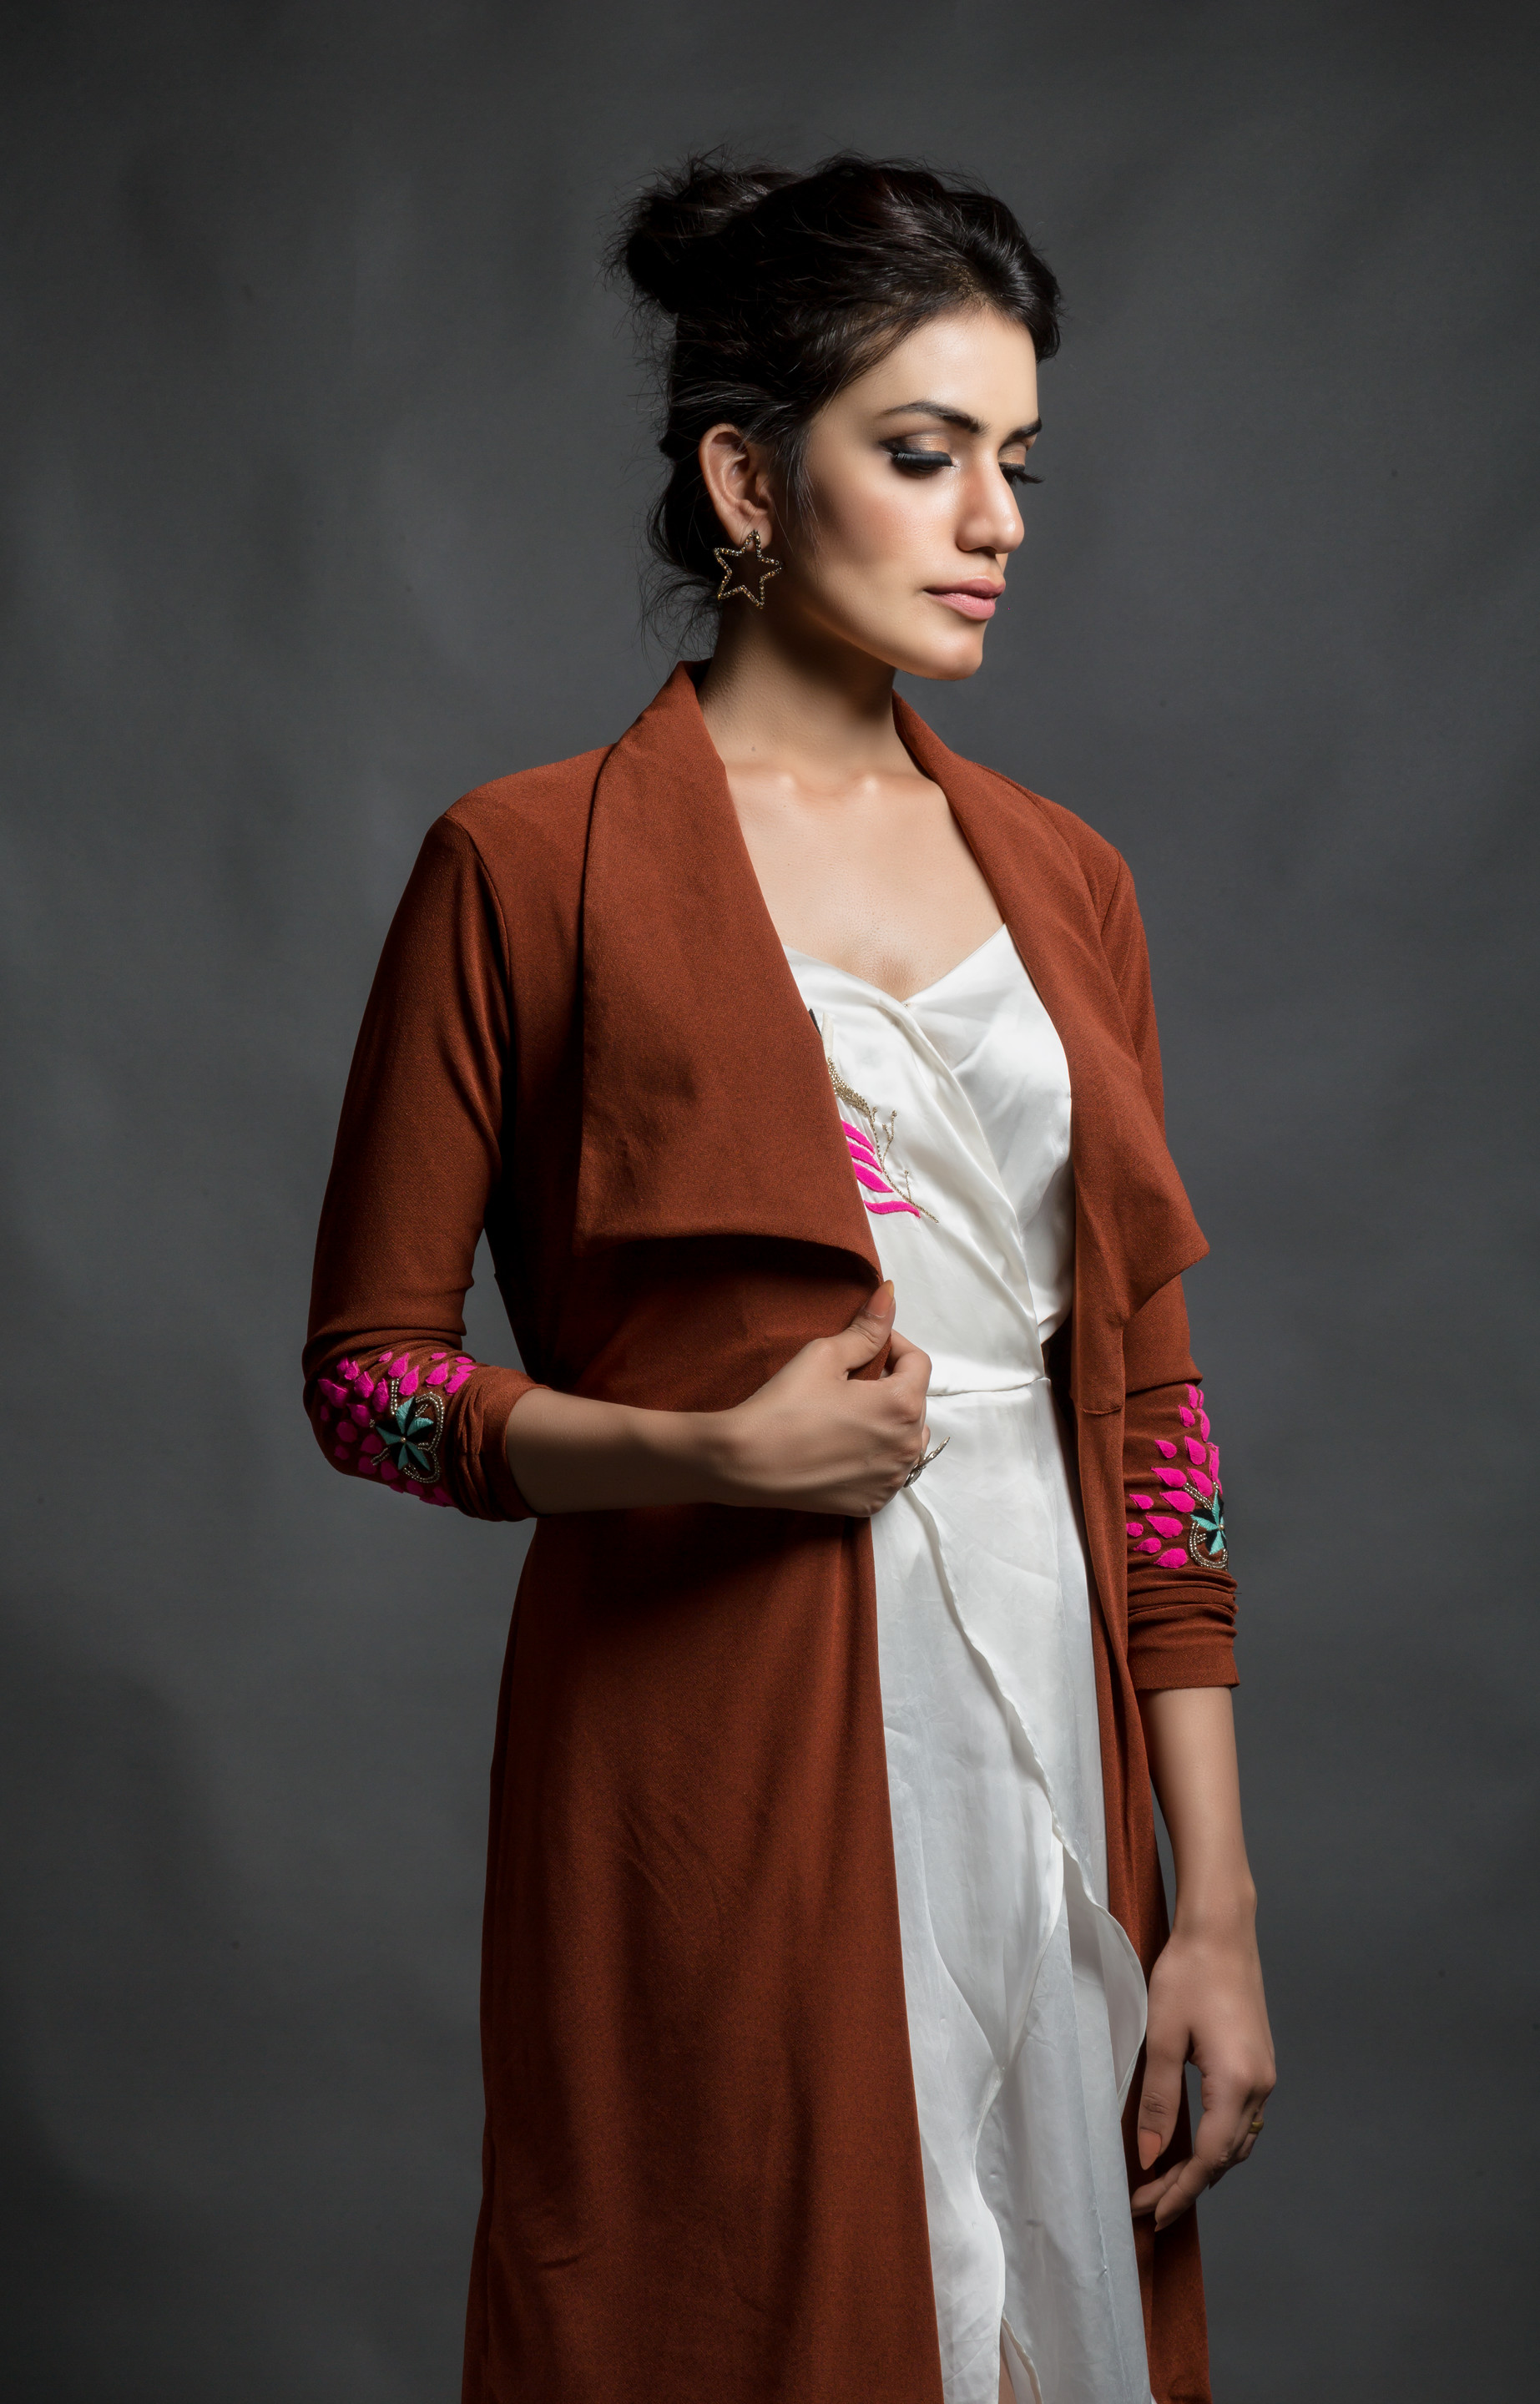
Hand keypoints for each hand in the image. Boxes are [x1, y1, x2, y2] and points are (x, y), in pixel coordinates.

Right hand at [716, 1280, 932, 1515]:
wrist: (746, 1463)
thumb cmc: (783, 1406)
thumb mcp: (824, 1355)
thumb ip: (867, 1328)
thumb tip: (891, 1294)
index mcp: (902, 1405)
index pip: (918, 1363)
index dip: (893, 1346)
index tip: (864, 1346)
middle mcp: (908, 1447)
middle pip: (914, 1402)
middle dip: (889, 1385)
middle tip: (848, 1380)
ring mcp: (892, 1480)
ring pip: (906, 1438)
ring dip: (886, 1421)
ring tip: (846, 1414)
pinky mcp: (873, 1502)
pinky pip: (888, 1470)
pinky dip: (875, 1455)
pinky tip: (841, 1446)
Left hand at [1131, 1908, 1275, 2230]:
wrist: (1222, 1929)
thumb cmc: (1188, 1973)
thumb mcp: (1162, 2037)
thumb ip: (1159, 2102)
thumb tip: (1151, 2156)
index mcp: (1237, 2084)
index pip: (1209, 2160)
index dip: (1179, 2191)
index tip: (1150, 2213)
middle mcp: (1261, 2085)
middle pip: (1227, 2158)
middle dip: (1188, 2186)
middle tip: (1148, 2205)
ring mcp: (1266, 2074)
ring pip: (1239, 2141)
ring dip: (1206, 2167)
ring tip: (1166, 2183)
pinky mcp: (1261, 2062)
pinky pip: (1244, 2119)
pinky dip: (1221, 2141)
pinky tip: (1196, 2144)